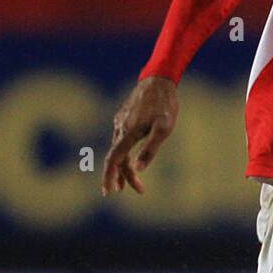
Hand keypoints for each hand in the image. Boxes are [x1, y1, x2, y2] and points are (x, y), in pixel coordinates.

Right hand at [101, 76, 177, 196]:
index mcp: (128, 132)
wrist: (158, 80)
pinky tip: (129, 158)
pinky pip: (120, 139)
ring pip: (118, 149)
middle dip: (123, 177)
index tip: (107, 192)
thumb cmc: (164, 105)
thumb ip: (151, 149)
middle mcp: (120, 127)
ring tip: (129, 183)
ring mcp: (120, 121)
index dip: (109, 177)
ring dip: (123, 167)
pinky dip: (123, 153)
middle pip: (117, 158)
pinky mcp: (123, 117)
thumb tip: (139, 168)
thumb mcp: (164, 128)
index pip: (114, 160)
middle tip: (138, 191)